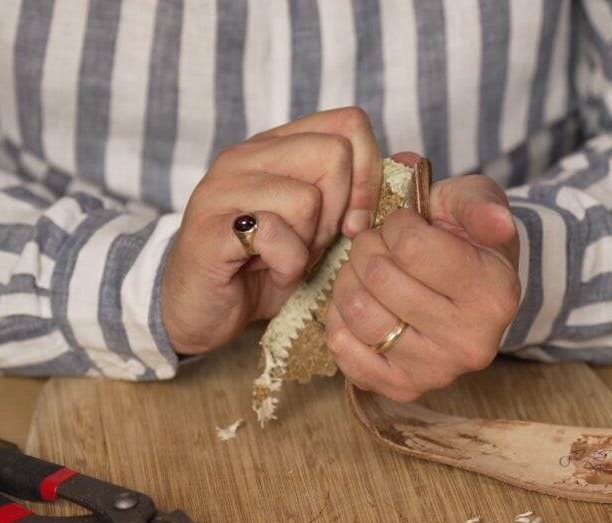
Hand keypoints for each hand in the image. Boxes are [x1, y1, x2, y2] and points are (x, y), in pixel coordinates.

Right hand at [161, 107, 381, 353]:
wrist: (199, 310)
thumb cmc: (264, 268)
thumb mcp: (320, 227)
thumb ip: (353, 195)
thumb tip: (412, 165)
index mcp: (277, 145)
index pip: (349, 123)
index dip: (368, 173)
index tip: (355, 219)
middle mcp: (246, 155)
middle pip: (334, 155)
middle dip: (338, 212)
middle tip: (312, 242)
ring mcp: (222, 188)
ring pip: (308, 199)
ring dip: (308, 245)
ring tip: (283, 258)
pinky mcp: (209, 228)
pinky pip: (276, 236)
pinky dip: (285, 266)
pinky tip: (265, 272)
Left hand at [326, 165, 521, 401]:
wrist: (470, 290)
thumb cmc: (467, 239)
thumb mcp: (476, 205)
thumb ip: (480, 204)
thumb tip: (495, 222)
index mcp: (494, 293)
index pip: (410, 247)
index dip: (395, 225)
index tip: (405, 224)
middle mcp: (471, 342)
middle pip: (380, 279)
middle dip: (368, 249)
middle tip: (379, 245)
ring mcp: (437, 371)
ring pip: (359, 314)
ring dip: (349, 280)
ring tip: (365, 271)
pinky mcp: (404, 388)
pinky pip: (346, 351)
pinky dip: (341, 320)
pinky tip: (361, 302)